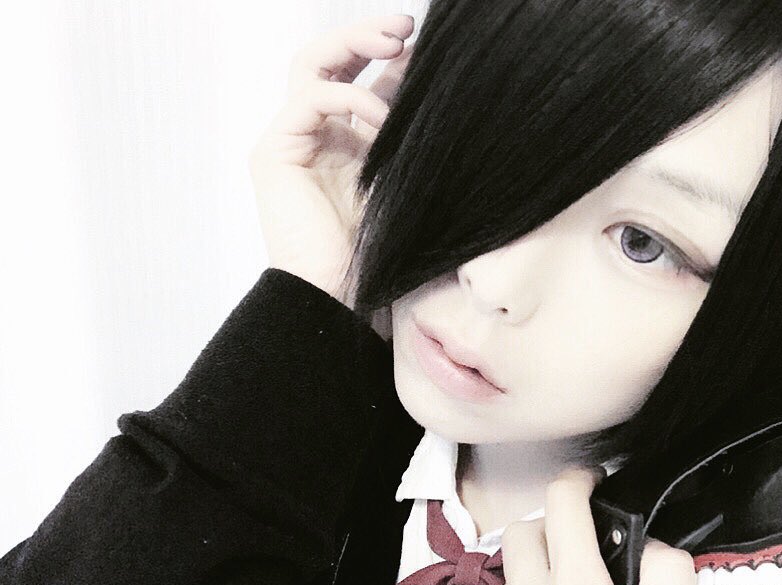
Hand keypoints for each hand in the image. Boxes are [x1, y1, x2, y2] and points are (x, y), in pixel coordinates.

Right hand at [247, 13, 414, 318]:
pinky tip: (383, 119)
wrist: (347, 297)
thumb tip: (444, 89)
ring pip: (311, 65)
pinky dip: (351, 98)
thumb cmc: (384, 250)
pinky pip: (310, 99)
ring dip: (353, 45)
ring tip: (396, 43)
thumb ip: (412, 135)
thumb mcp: (408, 177)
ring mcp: (292, 141)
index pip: (363, 79)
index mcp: (347, 142)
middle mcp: (316, 135)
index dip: (393, 58)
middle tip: (406, 25)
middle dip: (367, 35)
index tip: (432, 49)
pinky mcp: (275, 151)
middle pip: (330, 59)